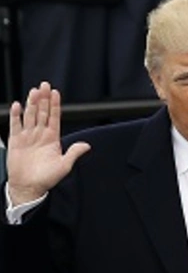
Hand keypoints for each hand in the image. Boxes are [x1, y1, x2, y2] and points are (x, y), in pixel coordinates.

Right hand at [7, 82, 89, 205]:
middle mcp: (40, 135)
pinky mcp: (15, 140)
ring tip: (34, 91)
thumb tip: (87, 145)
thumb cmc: (47, 178)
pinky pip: (15, 125)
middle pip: (42, 112)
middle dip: (43, 99)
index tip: (55, 93)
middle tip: (44, 85)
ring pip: (30, 115)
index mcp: (52, 139)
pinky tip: (17, 105)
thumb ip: (74, 153)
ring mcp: (27, 136)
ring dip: (32, 103)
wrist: (29, 186)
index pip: (54, 117)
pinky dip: (16, 115)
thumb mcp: (64, 166)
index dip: (55, 105)